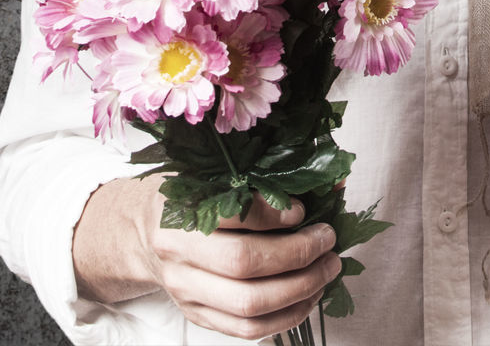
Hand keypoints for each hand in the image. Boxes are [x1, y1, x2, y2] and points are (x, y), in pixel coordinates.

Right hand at [74, 175, 340, 338]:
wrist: (144, 235)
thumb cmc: (188, 198)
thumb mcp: (211, 176)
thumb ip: (260, 180)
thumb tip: (328, 182)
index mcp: (182, 212)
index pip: (233, 217)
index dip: (273, 216)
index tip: (304, 210)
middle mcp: (180, 256)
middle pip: (243, 265)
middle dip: (296, 256)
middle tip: (327, 241)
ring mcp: (187, 293)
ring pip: (249, 305)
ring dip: (299, 290)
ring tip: (326, 269)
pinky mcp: (198, 317)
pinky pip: (246, 331)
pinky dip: (286, 317)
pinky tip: (309, 296)